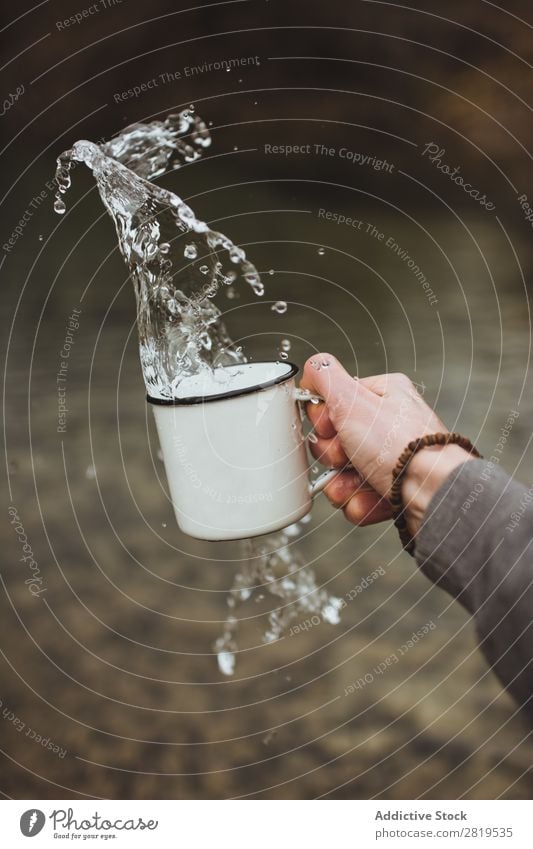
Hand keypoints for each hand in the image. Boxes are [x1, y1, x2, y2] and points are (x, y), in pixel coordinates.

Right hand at [300, 354, 472, 530]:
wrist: (434, 492)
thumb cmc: (402, 446)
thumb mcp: (353, 400)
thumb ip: (326, 376)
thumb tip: (313, 365)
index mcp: (383, 395)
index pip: (334, 402)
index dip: (324, 420)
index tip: (330, 427)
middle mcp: (390, 425)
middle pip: (336, 441)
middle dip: (334, 457)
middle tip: (346, 457)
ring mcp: (392, 459)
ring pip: (345, 473)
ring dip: (343, 484)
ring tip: (359, 484)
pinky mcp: (395, 490)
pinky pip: (361, 497)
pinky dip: (362, 502)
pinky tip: (372, 499)